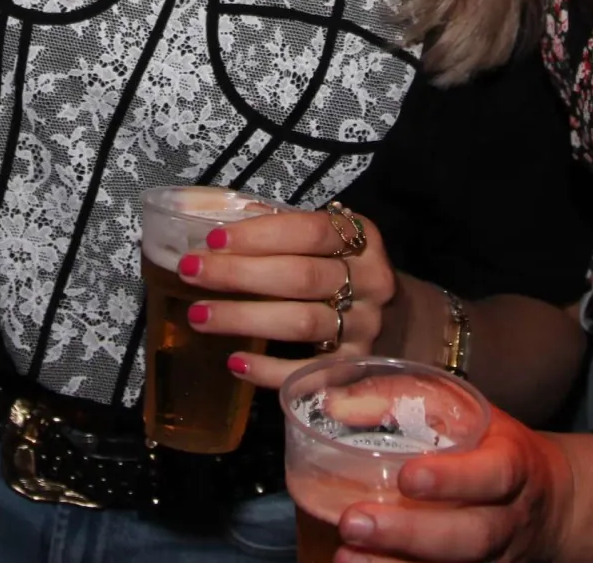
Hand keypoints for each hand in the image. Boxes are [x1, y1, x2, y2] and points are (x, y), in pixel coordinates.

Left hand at [183, 203, 396, 387]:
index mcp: (361, 240)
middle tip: (191, 272)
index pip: (311, 231)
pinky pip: (309, 372)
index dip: (260, 234)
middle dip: (240, 274)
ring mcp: (365, 329)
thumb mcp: (329, 244)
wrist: (401, 325)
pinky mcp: (355, 369)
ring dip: (244, 318)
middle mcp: (370, 282)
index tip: (214, 240)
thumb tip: (217, 219)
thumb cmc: (346, 274)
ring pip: (302, 322)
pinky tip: (235, 362)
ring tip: (198, 316)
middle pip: (301, 277)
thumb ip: (284, 230)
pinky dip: (269, 370)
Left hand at [333, 409, 573, 562]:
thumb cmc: (491, 445)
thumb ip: (403, 399)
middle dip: (410, 533)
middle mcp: (507, 519)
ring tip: (346, 555)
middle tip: (354, 522)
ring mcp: (495, 558)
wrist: (550, 504)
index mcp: (512, 466)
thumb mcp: (462, 408)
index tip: (407, 478)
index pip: (493, 474)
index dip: (453, 479)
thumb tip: (336, 405)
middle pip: (470, 536)